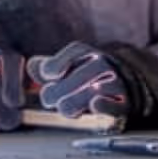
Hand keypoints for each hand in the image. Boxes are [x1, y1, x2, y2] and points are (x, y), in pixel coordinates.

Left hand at [27, 42, 146, 127]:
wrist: (126, 88)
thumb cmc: (88, 78)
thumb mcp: (69, 68)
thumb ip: (49, 67)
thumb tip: (31, 65)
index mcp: (89, 53)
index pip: (75, 51)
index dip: (58, 62)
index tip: (47, 75)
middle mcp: (104, 65)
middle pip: (85, 72)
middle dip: (63, 87)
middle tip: (48, 100)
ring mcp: (117, 84)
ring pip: (98, 89)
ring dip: (77, 100)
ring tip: (63, 108)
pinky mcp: (124, 105)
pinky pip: (117, 105)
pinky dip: (105, 105)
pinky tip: (94, 105)